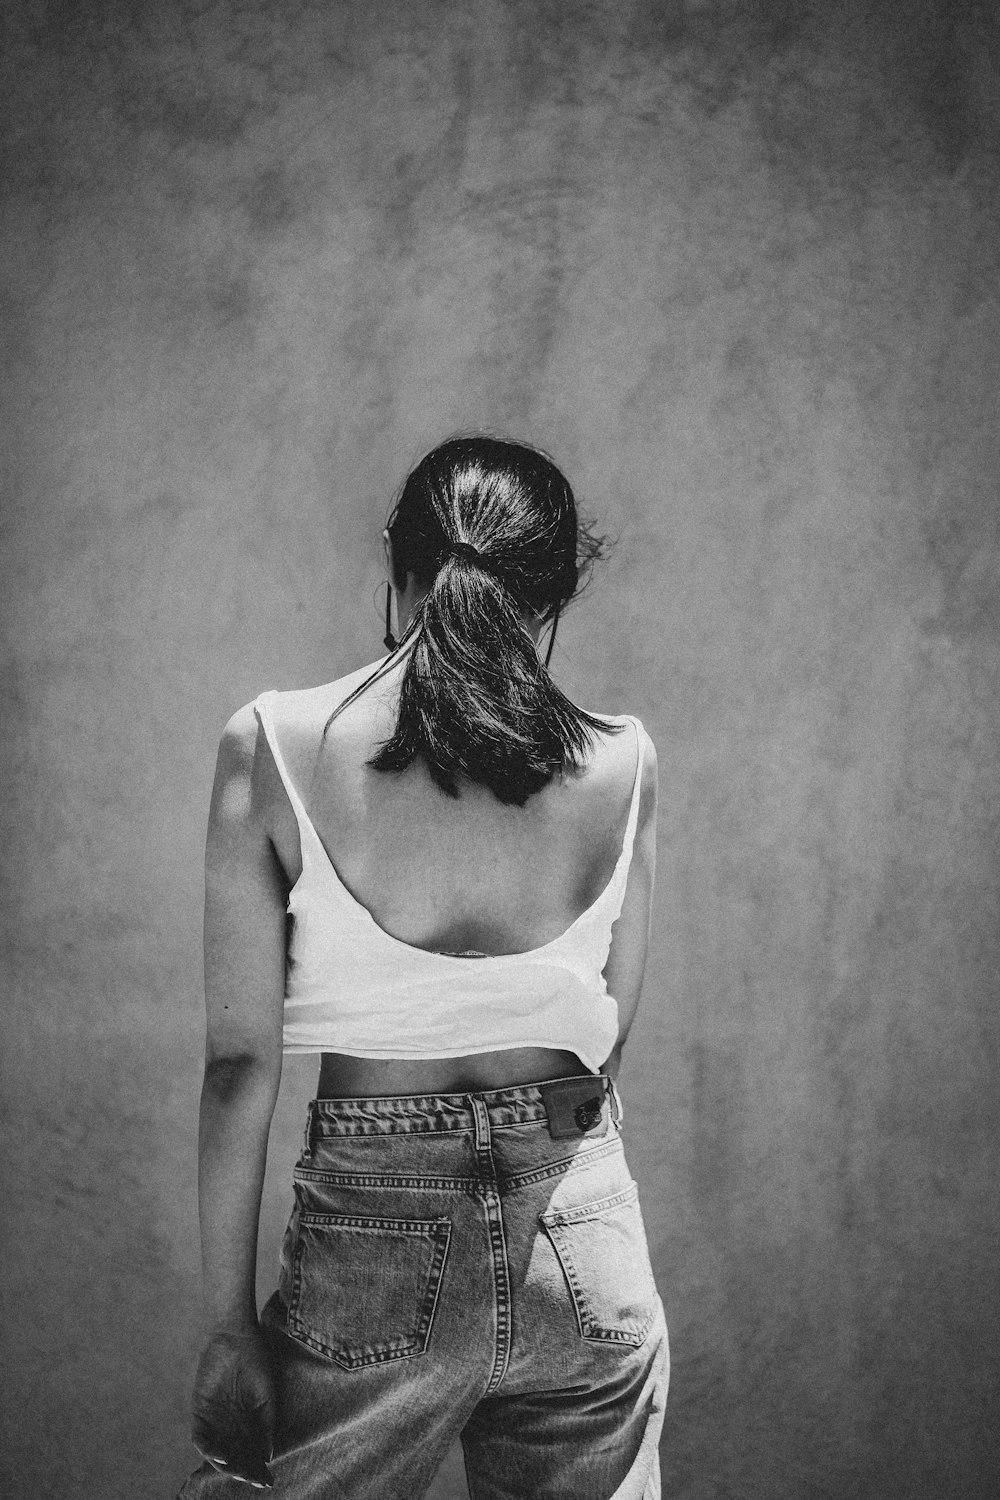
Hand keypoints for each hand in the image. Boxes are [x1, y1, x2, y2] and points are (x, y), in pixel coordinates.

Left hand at [191, 1325, 275, 1488]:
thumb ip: (267, 1424)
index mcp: (246, 1422)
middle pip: (235, 1457)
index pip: (250, 1452)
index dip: (258, 1468)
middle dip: (245, 1471)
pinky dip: (210, 1450)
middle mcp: (229, 1425)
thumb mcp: (267, 1395)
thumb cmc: (256, 1360)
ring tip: (241, 1472)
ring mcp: (214, 1420)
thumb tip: (267, 1456)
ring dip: (228, 1466)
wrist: (236, 1335)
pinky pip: (201, 1438)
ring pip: (217, 1453)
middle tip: (256, 1480)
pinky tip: (223, 1457)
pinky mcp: (199, 1412)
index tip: (267, 1480)